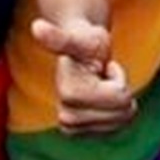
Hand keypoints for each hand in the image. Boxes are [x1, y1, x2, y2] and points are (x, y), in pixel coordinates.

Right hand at [31, 17, 136, 134]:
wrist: (78, 53)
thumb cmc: (82, 41)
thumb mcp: (78, 37)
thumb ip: (59, 37)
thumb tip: (36, 26)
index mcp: (69, 94)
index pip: (120, 96)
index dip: (118, 77)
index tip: (101, 66)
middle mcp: (67, 117)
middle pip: (123, 109)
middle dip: (120, 87)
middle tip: (102, 74)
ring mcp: (74, 127)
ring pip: (123, 118)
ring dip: (119, 98)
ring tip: (101, 83)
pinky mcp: (82, 133)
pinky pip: (119, 125)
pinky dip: (118, 109)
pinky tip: (102, 96)